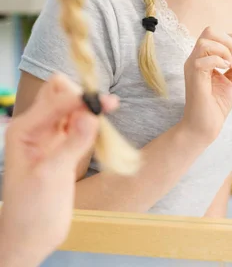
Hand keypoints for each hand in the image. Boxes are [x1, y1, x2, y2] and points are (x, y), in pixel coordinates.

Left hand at [0, 73, 117, 266]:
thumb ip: (72, 144)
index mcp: (24, 129)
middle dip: (83, 96)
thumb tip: (93, 115)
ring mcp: (50, 135)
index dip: (80, 99)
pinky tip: (101, 129)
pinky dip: (91, 121)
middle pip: (61, 93)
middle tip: (105, 110)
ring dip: (89, 107)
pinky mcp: (63, 145)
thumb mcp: (51, 176)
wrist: (31, 239)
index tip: (107, 103)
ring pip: (72, 105)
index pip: (55, 100)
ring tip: (107, 115)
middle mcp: (36, 126)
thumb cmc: (32, 211)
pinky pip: (79, 122)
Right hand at [181, 27, 231, 144]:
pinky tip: (225, 70)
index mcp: (204, 58)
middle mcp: (196, 58)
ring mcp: (192, 66)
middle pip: (209, 31)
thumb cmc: (215, 105)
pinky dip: (219, 60)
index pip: (221, 36)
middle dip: (230, 40)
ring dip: (224, 51)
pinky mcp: (194, 75)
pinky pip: (205, 58)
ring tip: (230, 66)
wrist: (204, 127)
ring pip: (206, 41)